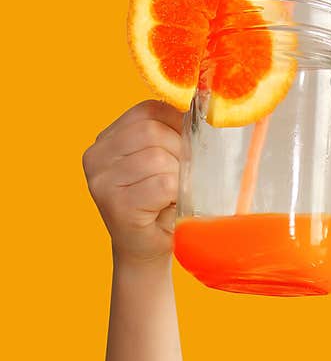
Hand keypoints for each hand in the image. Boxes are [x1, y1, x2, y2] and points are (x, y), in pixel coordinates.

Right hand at [83, 100, 183, 264]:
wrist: (146, 249)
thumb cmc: (161, 202)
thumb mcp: (163, 161)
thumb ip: (170, 136)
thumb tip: (203, 110)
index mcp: (107, 140)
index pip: (148, 110)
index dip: (178, 122)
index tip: (189, 144)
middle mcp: (96, 156)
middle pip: (152, 132)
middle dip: (181, 151)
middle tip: (187, 175)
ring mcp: (102, 181)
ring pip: (158, 157)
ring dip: (181, 175)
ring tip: (177, 192)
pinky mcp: (116, 204)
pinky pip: (162, 184)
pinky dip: (177, 193)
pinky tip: (171, 204)